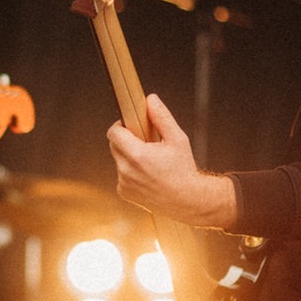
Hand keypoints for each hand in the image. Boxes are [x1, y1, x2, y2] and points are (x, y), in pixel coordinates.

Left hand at [105, 93, 235, 227]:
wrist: (187, 201)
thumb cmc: (184, 169)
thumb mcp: (177, 139)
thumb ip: (162, 117)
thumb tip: (150, 99)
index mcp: (137, 155)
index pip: (113, 133)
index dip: (120, 126)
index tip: (131, 125)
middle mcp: (126, 170)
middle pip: (114, 145)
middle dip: (126, 140)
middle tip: (145, 142)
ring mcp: (123, 183)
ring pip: (118, 160)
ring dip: (129, 156)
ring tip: (150, 161)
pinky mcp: (124, 193)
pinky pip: (121, 175)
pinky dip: (130, 172)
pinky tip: (147, 175)